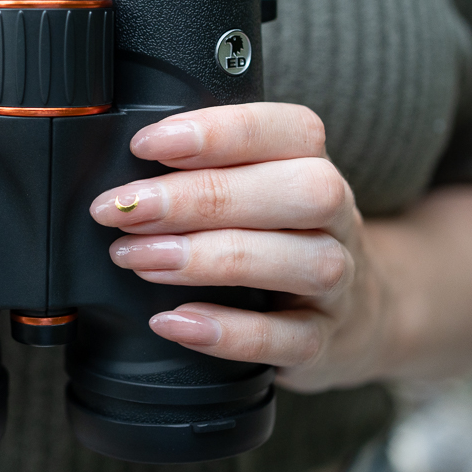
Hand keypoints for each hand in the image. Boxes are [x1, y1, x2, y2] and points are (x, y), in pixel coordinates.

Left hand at [90, 102, 392, 391]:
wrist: (353, 315)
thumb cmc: (276, 236)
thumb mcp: (252, 190)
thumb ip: (203, 172)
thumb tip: (118, 172)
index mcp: (312, 163)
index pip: (288, 130)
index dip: (218, 132)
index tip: (145, 144)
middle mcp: (336, 217)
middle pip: (299, 192)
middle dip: (201, 197)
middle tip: (125, 210)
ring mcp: (339, 282)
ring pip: (305, 262)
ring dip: (210, 259)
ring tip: (140, 260)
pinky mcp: (324, 341)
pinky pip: (292, 339)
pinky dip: (229, 332)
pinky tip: (175, 322)